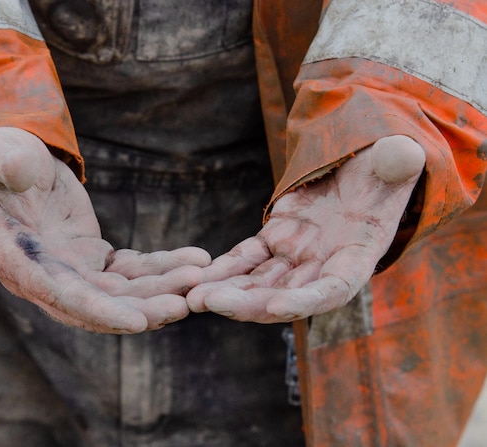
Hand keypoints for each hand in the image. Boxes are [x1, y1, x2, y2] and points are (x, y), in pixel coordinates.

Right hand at [0, 127, 210, 332]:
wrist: (18, 166)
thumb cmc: (3, 158)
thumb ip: (6, 161)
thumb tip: (17, 166)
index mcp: (17, 261)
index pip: (63, 296)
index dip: (101, 311)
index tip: (139, 322)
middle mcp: (45, 276)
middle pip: (101, 304)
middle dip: (143, 307)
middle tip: (184, 303)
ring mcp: (72, 271)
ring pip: (123, 291)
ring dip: (160, 288)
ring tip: (198, 275)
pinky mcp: (94, 259)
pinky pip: (132, 269)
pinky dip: (162, 267)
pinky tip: (194, 260)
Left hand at [187, 135, 424, 322]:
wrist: (362, 166)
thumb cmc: (385, 167)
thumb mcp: (394, 162)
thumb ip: (396, 163)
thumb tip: (402, 155)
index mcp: (358, 255)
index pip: (333, 289)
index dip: (306, 301)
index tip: (276, 307)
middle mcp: (324, 264)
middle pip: (284, 294)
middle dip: (247, 302)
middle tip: (209, 302)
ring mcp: (297, 254)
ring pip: (258, 281)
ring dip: (226, 291)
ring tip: (191, 296)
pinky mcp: (275, 238)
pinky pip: (246, 257)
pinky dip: (223, 268)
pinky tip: (197, 275)